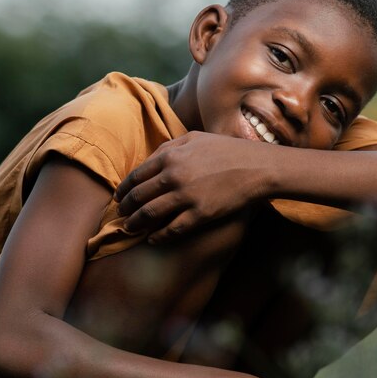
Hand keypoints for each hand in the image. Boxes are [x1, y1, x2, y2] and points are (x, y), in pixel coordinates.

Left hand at [115, 131, 270, 242]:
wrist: (257, 167)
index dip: (124, 189)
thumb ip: (170, 147)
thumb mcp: (195, 138)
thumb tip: (150, 159)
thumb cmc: (227, 150)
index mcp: (170, 156)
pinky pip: (172, 229)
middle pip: (139, 197)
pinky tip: (153, 239)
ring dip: (136, 224)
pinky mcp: (200, 214)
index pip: (137, 175)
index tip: (119, 197)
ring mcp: (186, 196)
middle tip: (121, 215)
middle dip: (126, 208)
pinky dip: (158, 236)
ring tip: (130, 229)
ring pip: (150, 215)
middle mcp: (174, 176)